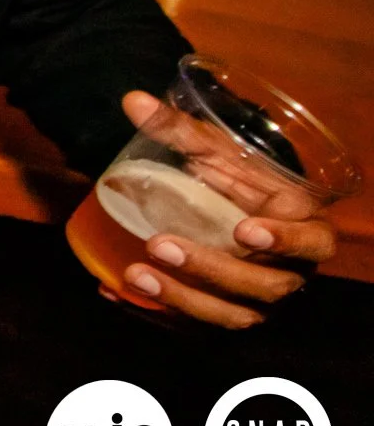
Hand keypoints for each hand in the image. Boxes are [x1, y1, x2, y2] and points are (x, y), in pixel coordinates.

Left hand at [105, 90, 336, 327]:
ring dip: (180, 298)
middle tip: (161, 245)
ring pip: (229, 315)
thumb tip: (132, 100)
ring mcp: (256, 301)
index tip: (246, 229)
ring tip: (134, 275)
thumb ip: (181, 130)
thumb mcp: (219, 153)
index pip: (311, 242)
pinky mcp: (222, 314)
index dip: (285, 241)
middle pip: (262, 285)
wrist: (234, 209)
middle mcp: (287, 272)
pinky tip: (114, 293)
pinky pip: (192, 325)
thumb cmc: (238, 179)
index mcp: (305, 229)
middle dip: (210, 268)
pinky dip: (152, 313)